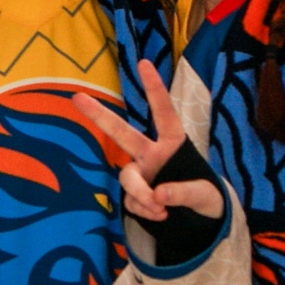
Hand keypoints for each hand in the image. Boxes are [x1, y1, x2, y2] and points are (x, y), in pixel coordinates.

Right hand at [72, 58, 223, 222]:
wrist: (200, 221)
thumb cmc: (207, 197)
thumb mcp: (205, 195)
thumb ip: (183, 193)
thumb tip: (158, 195)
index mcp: (174, 144)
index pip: (164, 113)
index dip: (154, 90)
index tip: (144, 63)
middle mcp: (152, 154)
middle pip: (123, 134)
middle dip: (100, 116)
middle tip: (77, 97)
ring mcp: (142, 174)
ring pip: (128, 178)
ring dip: (141, 194)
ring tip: (160, 209)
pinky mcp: (135, 195)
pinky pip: (132, 201)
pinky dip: (144, 209)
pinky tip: (161, 216)